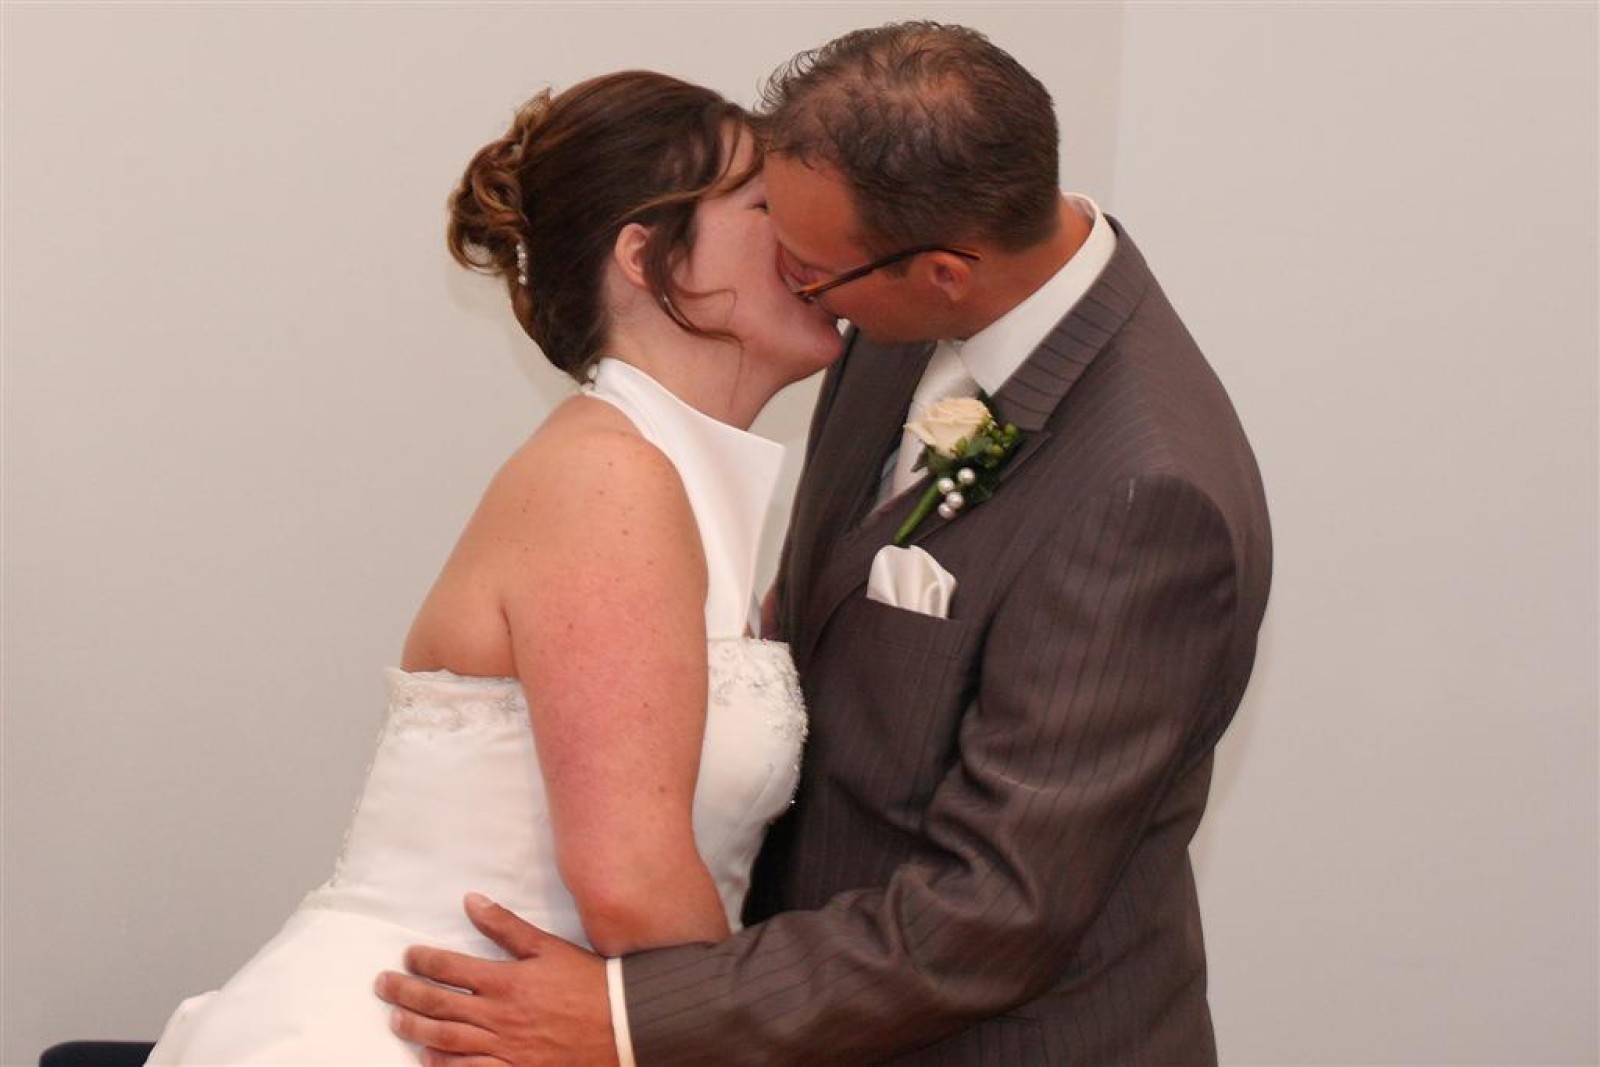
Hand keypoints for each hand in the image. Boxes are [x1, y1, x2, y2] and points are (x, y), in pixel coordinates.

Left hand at [375, 893, 617, 1066]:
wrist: (623, 1026)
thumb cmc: (589, 983)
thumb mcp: (549, 948)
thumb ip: (507, 926)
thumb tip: (472, 902)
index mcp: (505, 981)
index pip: (450, 968)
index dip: (424, 960)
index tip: (408, 955)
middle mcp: (498, 1017)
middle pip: (438, 1004)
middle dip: (405, 993)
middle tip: (384, 985)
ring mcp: (504, 1049)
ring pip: (446, 1040)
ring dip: (416, 1029)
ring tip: (396, 1021)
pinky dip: (444, 1066)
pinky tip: (428, 1058)